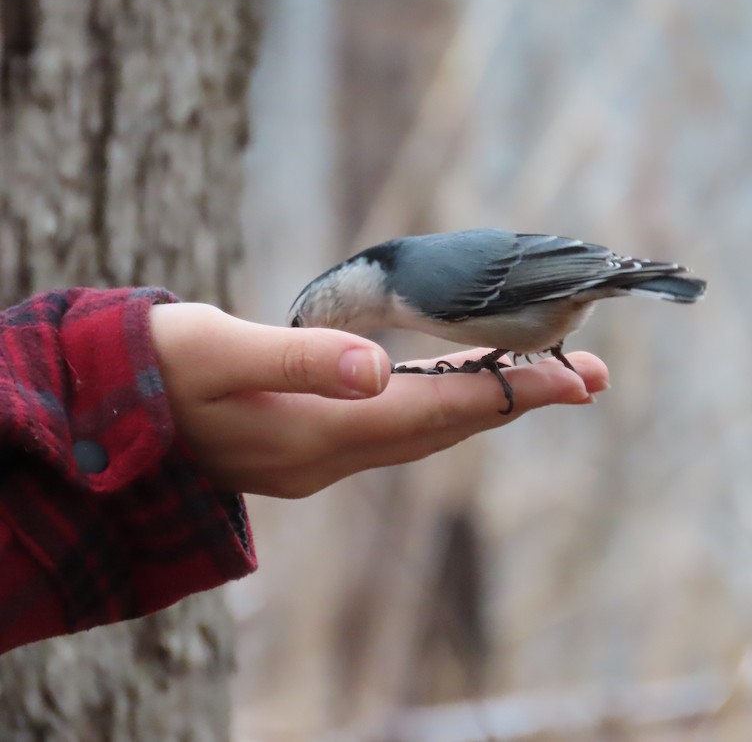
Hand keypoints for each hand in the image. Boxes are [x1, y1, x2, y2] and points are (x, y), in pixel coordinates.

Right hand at [148, 303, 608, 497]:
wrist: (104, 411)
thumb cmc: (156, 369)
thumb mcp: (221, 352)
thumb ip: (300, 359)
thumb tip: (379, 367)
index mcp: (318, 434)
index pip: (437, 412)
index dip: (507, 392)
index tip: (574, 377)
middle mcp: (332, 456)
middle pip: (447, 427)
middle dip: (519, 398)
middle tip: (591, 375)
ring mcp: (324, 457)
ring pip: (428, 429)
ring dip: (489, 402)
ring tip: (551, 374)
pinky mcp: (314, 444)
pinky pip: (400, 427)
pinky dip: (443, 403)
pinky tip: (466, 381)